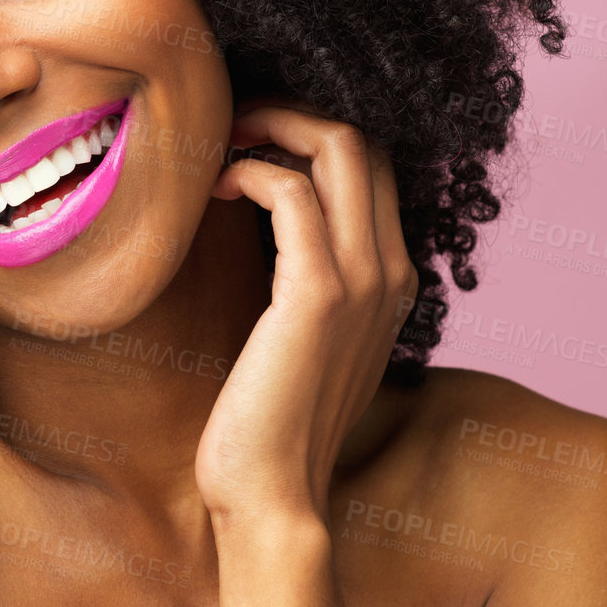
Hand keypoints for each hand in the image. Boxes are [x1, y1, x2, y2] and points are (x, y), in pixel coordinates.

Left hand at [195, 99, 417, 527]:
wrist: (272, 495)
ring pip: (338, 144)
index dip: (311, 129)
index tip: (251, 135)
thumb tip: (271, 218)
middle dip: (292, 111)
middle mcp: (392, 269)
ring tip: (220, 146)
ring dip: (269, 125)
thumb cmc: (271, 418)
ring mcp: (363, 279)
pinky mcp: (318, 293)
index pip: (372, 162)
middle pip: (363, 137)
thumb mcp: (305, 337)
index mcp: (393, 277)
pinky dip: (248, 171)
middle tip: (231, 125)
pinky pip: (291, 191)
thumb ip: (310, 277)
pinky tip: (213, 193)